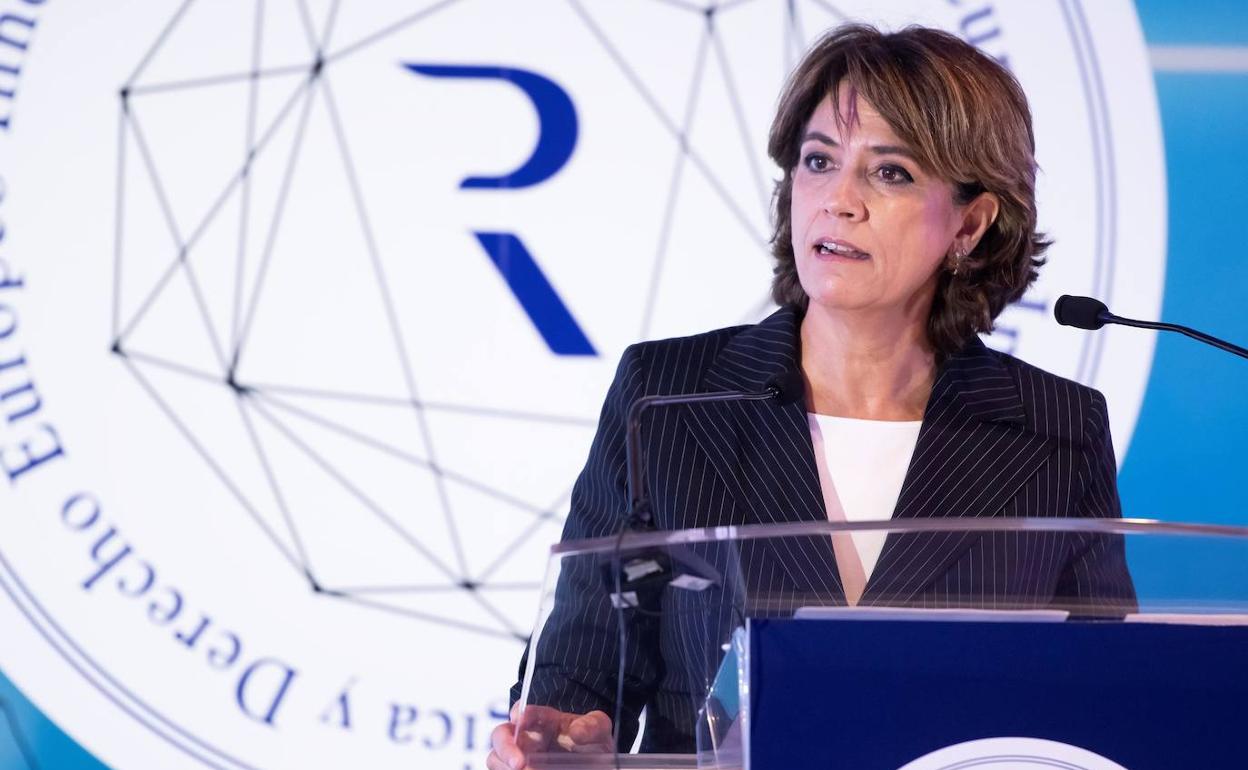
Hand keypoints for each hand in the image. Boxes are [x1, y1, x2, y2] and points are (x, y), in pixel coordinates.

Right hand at [486, 703, 613, 768]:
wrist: (593, 762)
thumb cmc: (591, 742)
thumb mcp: (598, 730)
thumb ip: (592, 726)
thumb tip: (577, 731)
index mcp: (543, 720)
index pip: (524, 711)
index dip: (520, 713)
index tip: (519, 718)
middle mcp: (527, 738)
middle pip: (500, 735)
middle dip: (505, 747)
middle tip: (519, 763)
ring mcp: (520, 758)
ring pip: (496, 759)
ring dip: (505, 766)